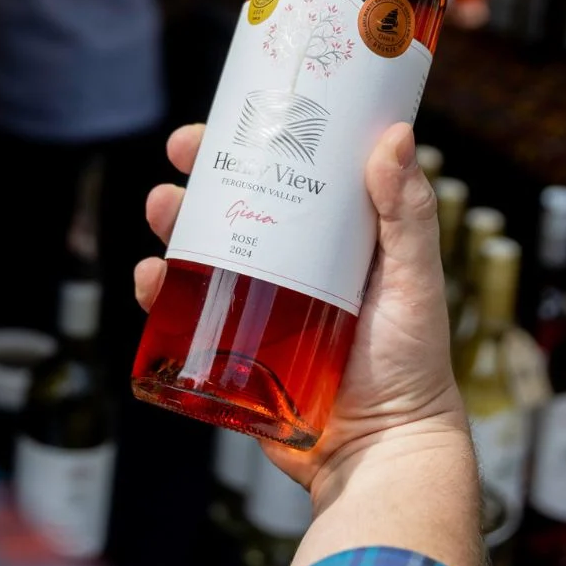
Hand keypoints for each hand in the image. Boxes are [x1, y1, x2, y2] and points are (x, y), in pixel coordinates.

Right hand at [136, 122, 469, 495]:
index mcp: (336, 234)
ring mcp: (260, 301)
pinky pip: (187, 310)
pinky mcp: (233, 344)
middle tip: (181, 153)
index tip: (237, 111)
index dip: (262, 137)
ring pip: (205, 247)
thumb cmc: (412, 363)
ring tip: (161, 208)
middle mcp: (294, 259)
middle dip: (203, 172)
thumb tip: (395, 134)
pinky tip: (152, 280)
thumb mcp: (414, 279)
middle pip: (240, 200)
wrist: (380, 453)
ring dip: (174, 222)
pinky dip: (161, 291)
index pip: (294, 170)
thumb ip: (408, 213)